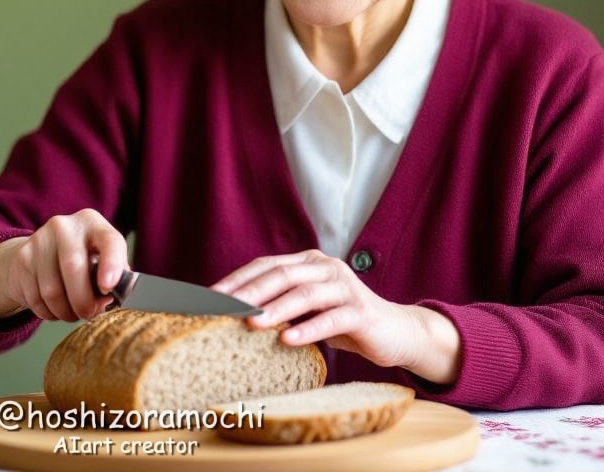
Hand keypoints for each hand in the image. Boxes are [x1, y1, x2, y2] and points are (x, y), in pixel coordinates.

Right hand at [0, 209, 127, 322]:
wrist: (39, 254)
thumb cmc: (81, 262)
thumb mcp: (101, 260)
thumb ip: (114, 276)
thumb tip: (116, 297)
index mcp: (92, 223)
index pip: (108, 240)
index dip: (112, 264)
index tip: (109, 288)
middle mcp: (64, 226)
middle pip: (74, 268)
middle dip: (83, 301)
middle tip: (89, 314)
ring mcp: (39, 240)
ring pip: (52, 290)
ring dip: (64, 312)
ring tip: (71, 312)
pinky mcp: (22, 259)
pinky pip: (36, 298)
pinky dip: (48, 312)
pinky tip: (54, 307)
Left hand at [212, 250, 461, 384]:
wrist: (394, 332)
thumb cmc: (341, 321)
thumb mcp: (306, 310)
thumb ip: (278, 305)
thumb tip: (230, 314)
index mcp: (309, 262)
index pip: (266, 265)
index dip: (237, 279)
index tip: (209, 296)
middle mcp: (326, 267)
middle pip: (282, 274)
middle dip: (250, 292)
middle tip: (223, 307)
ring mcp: (346, 287)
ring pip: (306, 294)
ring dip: (276, 309)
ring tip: (251, 323)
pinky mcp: (362, 312)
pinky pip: (332, 319)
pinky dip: (308, 330)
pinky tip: (287, 341)